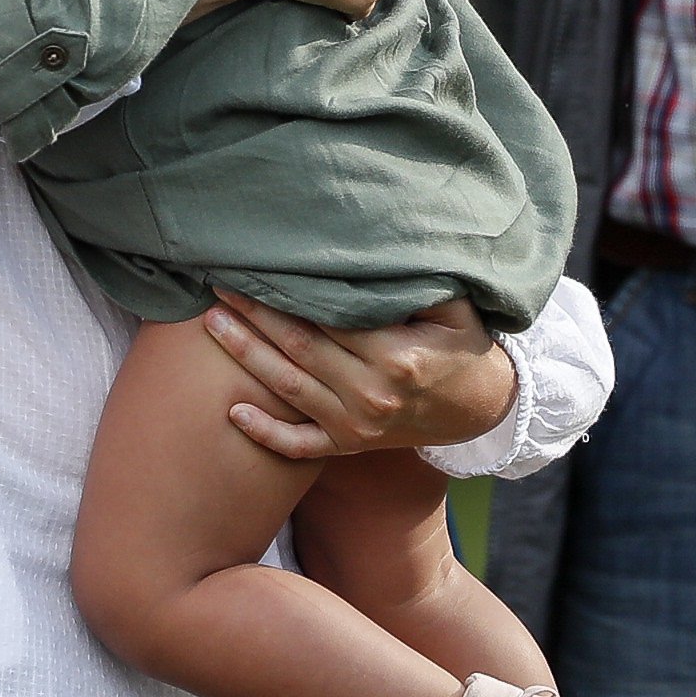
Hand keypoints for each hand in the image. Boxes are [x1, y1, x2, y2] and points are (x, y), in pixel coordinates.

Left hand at [203, 292, 517, 463]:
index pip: (328, 316)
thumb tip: (369, 250)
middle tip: (218, 284)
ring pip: (288, 388)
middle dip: (254, 314)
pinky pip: (300, 445)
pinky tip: (232, 413)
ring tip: (213, 324)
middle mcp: (371, 394)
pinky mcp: (349, 446)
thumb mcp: (453, 308)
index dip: (289, 292)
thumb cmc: (462, 346)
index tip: (259, 266)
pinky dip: (265, 434)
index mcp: (396, 355)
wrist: (482, 410)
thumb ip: (414, 283)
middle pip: (298, 347)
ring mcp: (357, 425)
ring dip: (245, 356)